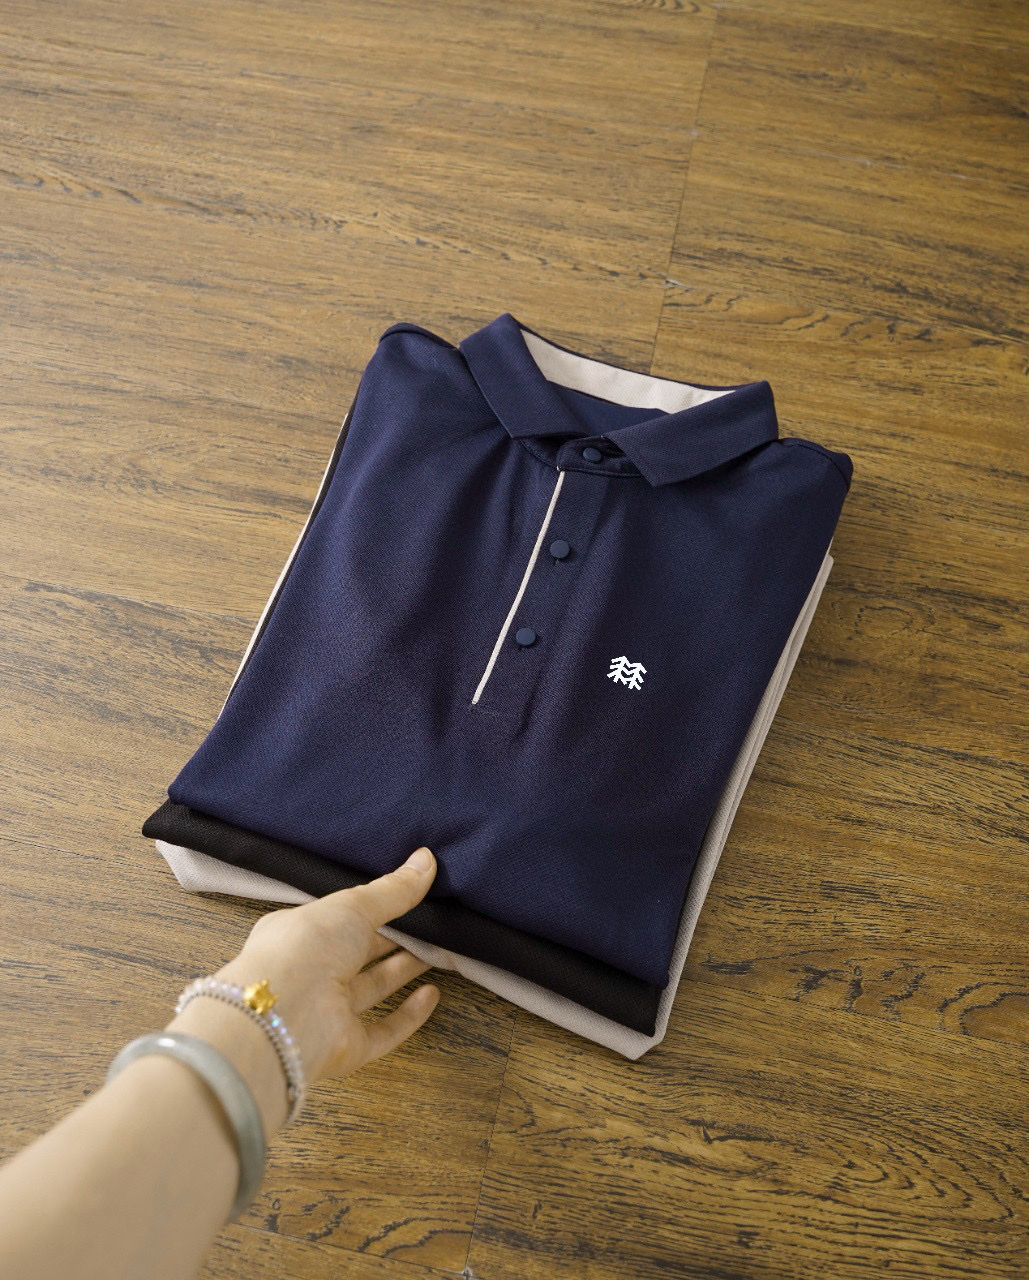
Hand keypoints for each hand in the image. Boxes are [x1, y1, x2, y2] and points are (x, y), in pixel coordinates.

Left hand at [167, 846, 440, 1131]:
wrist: (284, 1015)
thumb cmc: (306, 946)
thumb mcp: (353, 906)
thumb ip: (392, 889)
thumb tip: (428, 858)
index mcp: (298, 933)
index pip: (338, 918)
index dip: (370, 908)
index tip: (406, 896)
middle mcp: (310, 972)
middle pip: (358, 954)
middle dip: (393, 940)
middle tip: (431, 924)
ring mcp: (328, 1012)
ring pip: (371, 988)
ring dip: (403, 971)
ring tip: (439, 951)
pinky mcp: (346, 1046)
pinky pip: (383, 1031)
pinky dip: (408, 1015)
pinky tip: (432, 995)